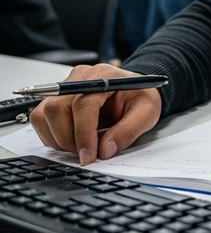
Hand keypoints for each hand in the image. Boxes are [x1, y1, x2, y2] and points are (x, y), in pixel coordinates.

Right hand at [29, 63, 161, 164]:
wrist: (135, 90)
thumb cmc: (140, 97)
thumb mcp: (147, 113)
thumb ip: (128, 131)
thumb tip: (105, 151)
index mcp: (104, 76)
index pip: (83, 103)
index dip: (83, 133)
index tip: (89, 156)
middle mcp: (81, 77)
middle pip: (57, 108)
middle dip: (69, 138)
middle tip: (86, 153)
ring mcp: (65, 86)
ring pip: (44, 114)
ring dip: (57, 138)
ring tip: (79, 146)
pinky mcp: (56, 98)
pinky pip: (40, 119)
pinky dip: (51, 136)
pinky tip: (71, 139)